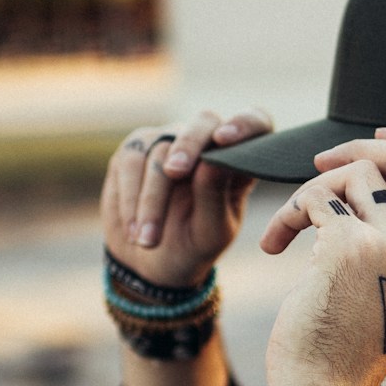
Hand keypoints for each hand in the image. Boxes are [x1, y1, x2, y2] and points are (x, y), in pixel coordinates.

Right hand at [101, 108, 270, 286]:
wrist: (150, 263)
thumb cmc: (193, 246)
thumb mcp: (210, 232)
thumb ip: (213, 196)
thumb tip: (209, 162)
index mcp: (239, 162)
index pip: (256, 122)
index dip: (246, 122)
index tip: (225, 139)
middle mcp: (207, 144)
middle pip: (204, 123)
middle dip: (188, 146)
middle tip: (175, 172)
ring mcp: (170, 142)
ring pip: (160, 149)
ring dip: (151, 197)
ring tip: (148, 240)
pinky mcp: (136, 149)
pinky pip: (130, 160)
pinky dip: (130, 197)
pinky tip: (134, 231)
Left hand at [257, 129, 385, 385]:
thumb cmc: (349, 341)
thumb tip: (379, 165)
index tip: (380, 141)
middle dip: (365, 149)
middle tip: (322, 161)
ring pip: (358, 173)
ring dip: (314, 190)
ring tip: (293, 225)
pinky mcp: (349, 245)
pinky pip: (316, 197)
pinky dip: (288, 213)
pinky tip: (274, 244)